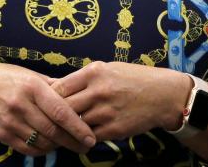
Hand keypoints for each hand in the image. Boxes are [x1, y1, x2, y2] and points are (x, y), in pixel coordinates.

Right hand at [0, 61, 96, 156]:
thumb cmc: (10, 77)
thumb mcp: (32, 75)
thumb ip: (55, 87)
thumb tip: (80, 98)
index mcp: (32, 86)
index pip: (60, 112)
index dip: (78, 127)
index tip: (90, 137)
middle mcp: (20, 104)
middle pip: (52, 131)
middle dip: (73, 141)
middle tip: (86, 146)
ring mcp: (10, 121)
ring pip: (42, 142)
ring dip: (59, 146)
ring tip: (69, 143)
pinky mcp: (3, 135)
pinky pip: (28, 149)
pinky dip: (43, 150)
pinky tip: (50, 145)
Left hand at [50, 61, 187, 141]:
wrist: (163, 95)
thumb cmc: (133, 78)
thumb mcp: (107, 68)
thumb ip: (83, 78)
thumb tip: (55, 86)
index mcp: (94, 72)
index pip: (59, 86)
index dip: (48, 96)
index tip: (43, 102)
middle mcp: (98, 91)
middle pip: (63, 106)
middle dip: (53, 114)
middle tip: (45, 119)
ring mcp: (106, 111)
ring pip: (75, 124)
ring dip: (67, 128)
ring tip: (59, 130)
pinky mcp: (114, 129)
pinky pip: (89, 136)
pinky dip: (82, 138)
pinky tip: (79, 136)